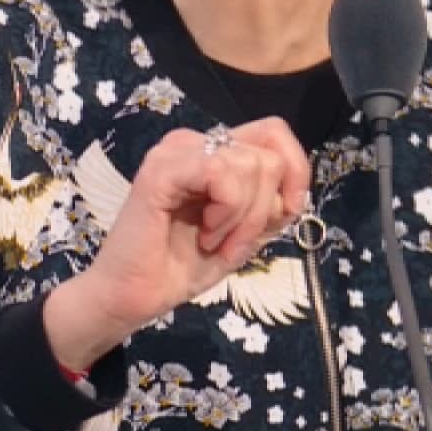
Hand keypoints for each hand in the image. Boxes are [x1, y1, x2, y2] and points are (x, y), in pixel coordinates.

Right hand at [45, 117, 309, 368]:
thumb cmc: (183, 266)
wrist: (134, 297)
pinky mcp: (162, 169)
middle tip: (234, 243)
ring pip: (251, 164)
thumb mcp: (245, 234)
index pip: (274, 133)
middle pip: (268, 154)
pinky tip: (205, 233)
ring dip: (243, 218)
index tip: (283, 215)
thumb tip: (297, 191)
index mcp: (214, 152)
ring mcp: (176, 151)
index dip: (295, 172)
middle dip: (264, 210)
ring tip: (214, 241)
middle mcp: (196, 143)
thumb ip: (272, 206)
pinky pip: (222, 173)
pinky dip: (227, 211)